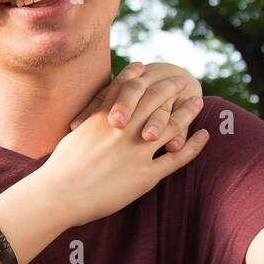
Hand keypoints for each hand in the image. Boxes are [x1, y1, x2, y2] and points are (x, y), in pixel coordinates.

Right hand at [37, 79, 208, 229]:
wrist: (59, 195)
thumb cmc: (59, 170)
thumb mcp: (73, 136)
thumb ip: (89, 124)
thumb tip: (91, 120)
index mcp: (104, 119)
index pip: (126, 89)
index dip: (138, 76)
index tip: (148, 68)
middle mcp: (124, 130)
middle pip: (154, 101)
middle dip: (169, 88)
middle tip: (181, 80)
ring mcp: (137, 152)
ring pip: (171, 125)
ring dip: (187, 111)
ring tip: (198, 102)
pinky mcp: (145, 175)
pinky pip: (177, 157)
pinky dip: (193, 145)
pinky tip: (203, 135)